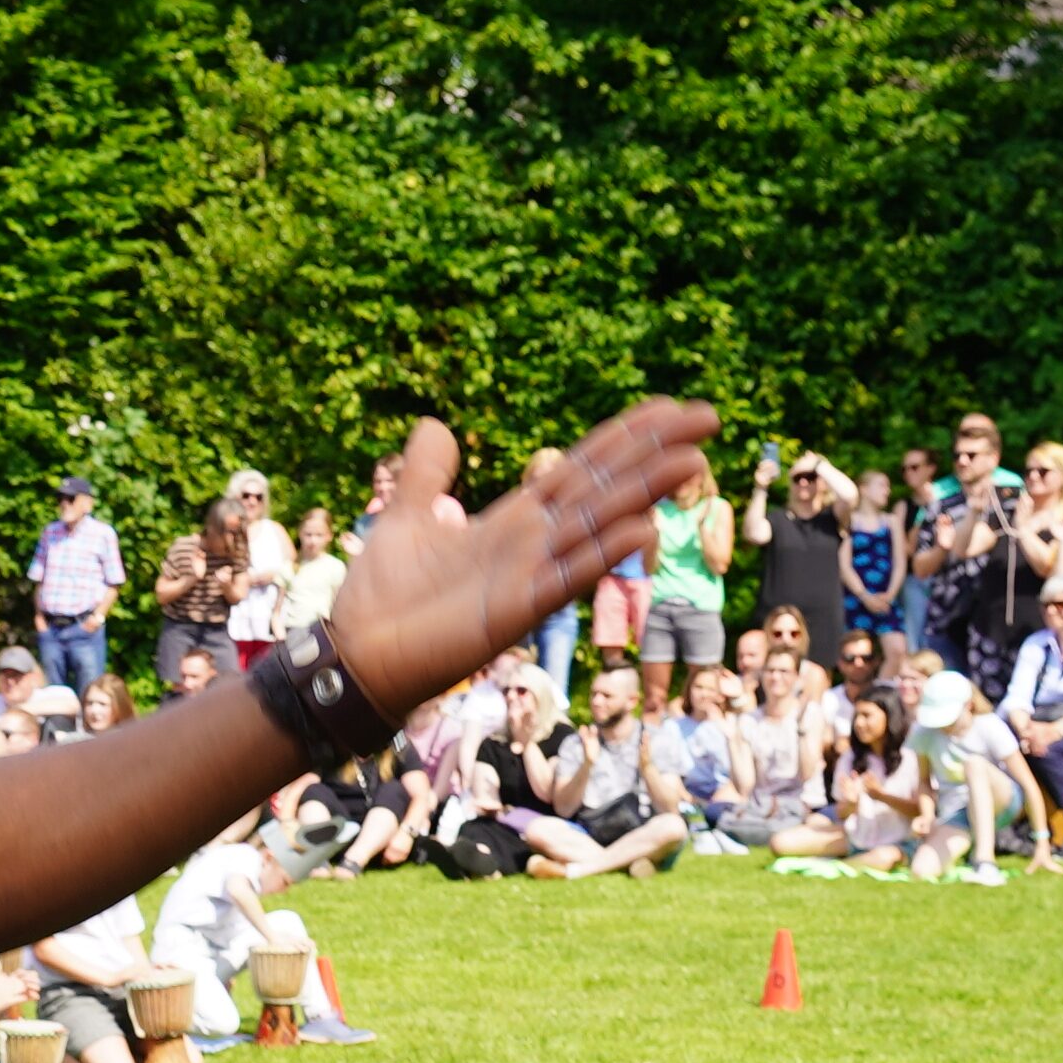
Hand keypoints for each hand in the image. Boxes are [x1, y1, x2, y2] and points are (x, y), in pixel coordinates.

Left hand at [328, 402, 715, 725]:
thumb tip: (433, 424)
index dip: (625, 437)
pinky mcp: (514, 614)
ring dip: (643, 493)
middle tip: (709, 417)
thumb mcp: (405, 516)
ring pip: (597, 526)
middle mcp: (532, 545)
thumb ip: (426, 473)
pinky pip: (566, 579)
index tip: (669, 406)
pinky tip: (638, 527)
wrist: (353, 656)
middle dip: (654, 452)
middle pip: (605, 487)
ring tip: (690, 460)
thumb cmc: (381, 598)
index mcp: (514, 521)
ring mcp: (528, 579)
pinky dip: (600, 554)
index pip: (582, 468)